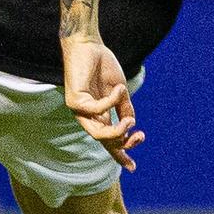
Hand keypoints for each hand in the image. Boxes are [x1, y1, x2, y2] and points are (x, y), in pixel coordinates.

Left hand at [61, 36, 143, 170]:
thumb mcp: (119, 92)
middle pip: (105, 142)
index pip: (109, 141)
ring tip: (130, 122)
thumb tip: (131, 126)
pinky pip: (98, 110)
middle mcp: (88, 116)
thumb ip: (124, 109)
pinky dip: (112, 101)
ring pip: (99, 134)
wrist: (88, 45)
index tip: (133, 168)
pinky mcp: (74, 101)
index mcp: (100, 115)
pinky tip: (119, 89)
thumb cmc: (102, 66)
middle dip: (124, 144)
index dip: (121, 154)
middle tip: (139, 136)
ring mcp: (79, 110)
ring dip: (118, 131)